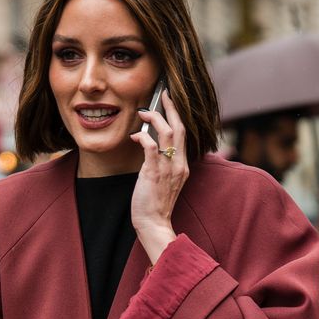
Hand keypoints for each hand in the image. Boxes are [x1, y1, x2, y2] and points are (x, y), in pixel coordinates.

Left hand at [130, 90, 189, 262]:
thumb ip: (163, 163)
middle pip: (179, 128)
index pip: (183, 135)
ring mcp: (168, 168)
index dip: (177, 116)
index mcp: (183, 166)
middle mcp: (179, 165)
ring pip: (167, 133)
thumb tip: (150, 144)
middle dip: (171, 108)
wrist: (154, 224)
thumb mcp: (165, 181)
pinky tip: (134, 137)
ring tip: (144, 112)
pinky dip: (142, 137)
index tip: (170, 103)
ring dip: (154, 118)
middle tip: (163, 94)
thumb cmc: (155, 205)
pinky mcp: (154, 173)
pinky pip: (150, 147)